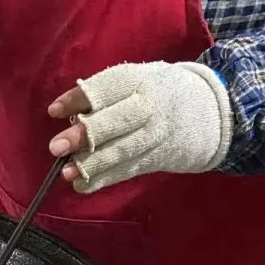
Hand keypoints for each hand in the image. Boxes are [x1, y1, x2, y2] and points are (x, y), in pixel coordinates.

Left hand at [47, 62, 232, 192]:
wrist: (211, 112)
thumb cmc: (155, 92)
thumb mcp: (135, 79)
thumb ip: (102, 93)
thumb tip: (63, 113)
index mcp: (140, 80)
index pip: (109, 86)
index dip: (81, 98)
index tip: (53, 111)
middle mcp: (151, 107)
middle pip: (118, 121)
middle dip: (86, 135)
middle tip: (56, 147)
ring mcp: (157, 135)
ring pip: (124, 150)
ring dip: (93, 164)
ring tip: (66, 172)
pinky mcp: (159, 158)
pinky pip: (129, 170)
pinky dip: (104, 179)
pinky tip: (81, 185)